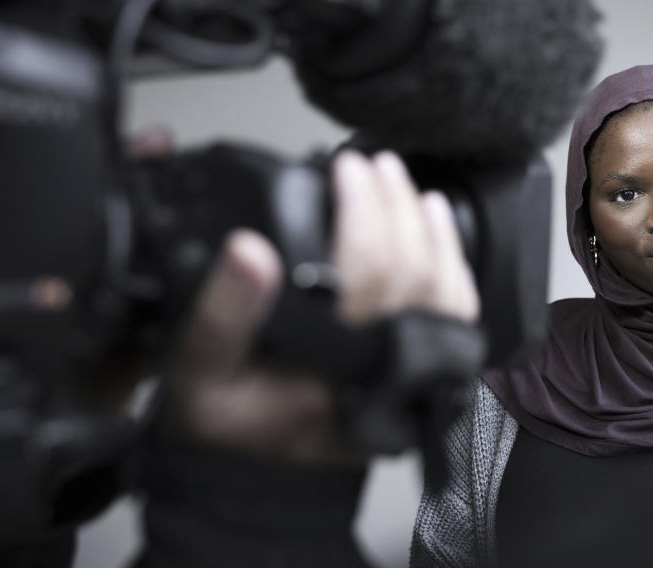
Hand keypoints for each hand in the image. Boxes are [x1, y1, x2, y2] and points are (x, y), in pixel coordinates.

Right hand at [161, 149, 478, 463]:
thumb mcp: (198, 374)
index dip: (364, 209)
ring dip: (435, 238)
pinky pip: (451, 327)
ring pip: (446, 299)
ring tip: (415, 194)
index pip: (370, 272)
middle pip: (416, 275)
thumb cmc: (227, 432)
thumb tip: (248, 249)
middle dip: (400, 209)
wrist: (252, 486)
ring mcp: (406, 381)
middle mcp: (383, 373)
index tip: (347, 167)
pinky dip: (454, 279)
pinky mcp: (412, 382)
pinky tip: (443, 247)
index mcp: (336, 364)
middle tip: (378, 167)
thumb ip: (221, 313)